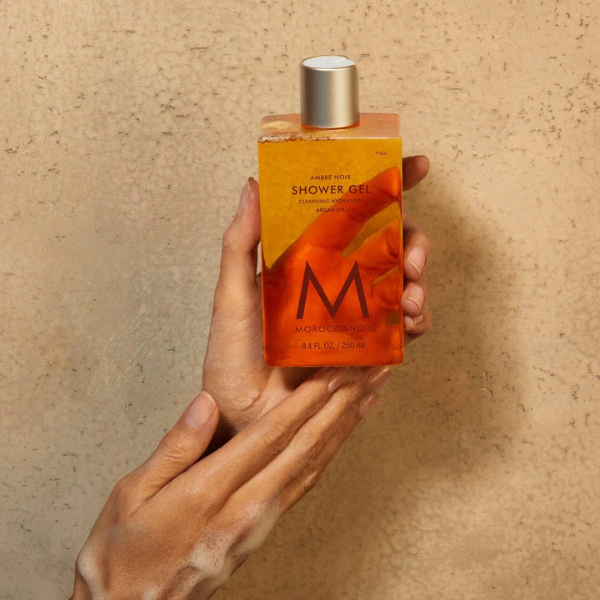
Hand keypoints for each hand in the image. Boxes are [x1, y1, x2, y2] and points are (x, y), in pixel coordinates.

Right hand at [71, 367, 388, 599]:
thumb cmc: (125, 551)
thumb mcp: (131, 494)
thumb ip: (175, 447)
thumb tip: (206, 406)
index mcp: (208, 493)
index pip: (268, 437)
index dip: (303, 403)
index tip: (328, 374)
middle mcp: (243, 509)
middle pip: (301, 448)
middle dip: (336, 405)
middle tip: (361, 373)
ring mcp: (259, 523)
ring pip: (312, 466)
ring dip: (342, 426)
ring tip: (364, 395)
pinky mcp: (263, 530)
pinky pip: (305, 485)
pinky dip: (329, 454)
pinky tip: (339, 436)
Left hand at [203, 156, 431, 445]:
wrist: (244, 416)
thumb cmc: (232, 357)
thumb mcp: (232, 295)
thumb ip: (241, 243)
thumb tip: (253, 185)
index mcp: (309, 260)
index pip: (352, 213)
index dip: (387, 187)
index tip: (416, 167)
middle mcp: (338, 281)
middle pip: (391, 243)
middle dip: (414, 239)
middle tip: (411, 253)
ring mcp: (356, 313)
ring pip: (405, 281)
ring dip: (419, 279)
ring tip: (409, 291)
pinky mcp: (367, 347)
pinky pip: (405, 326)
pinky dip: (416, 318)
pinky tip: (408, 318)